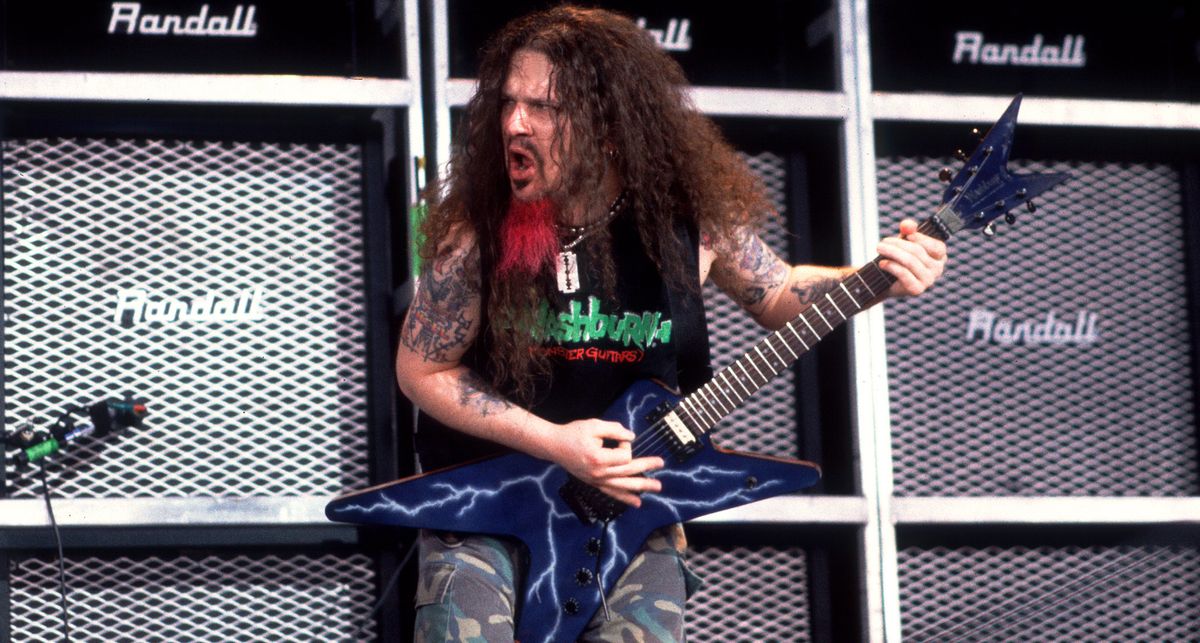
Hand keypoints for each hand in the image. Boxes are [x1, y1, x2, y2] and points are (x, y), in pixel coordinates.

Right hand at [549, 419, 663, 506]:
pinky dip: (625, 498)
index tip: (619, 438)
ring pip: (623, 486)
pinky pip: (613, 493)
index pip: (624, 455)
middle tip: (661, 463)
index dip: (626, 444)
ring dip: (642, 486)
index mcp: (598, 458)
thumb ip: (614, 429)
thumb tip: (631, 437)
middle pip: (628, 472)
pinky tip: (637, 502)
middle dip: (647, 467)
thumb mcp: (593, 425)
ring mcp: (596, 481)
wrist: (554, 446)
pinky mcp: (595, 483)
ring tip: (657, 487)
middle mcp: (599, 473)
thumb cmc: (572, 434)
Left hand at [878, 219, 946, 296]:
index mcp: (940, 256)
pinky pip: (904, 274)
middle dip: (898, 244)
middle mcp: (938, 269)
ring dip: (892, 253)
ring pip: (910, 261)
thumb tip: (907, 225)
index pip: (937, 246)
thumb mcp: (905, 240)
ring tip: (879, 249)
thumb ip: (908, 229)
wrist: (888, 280)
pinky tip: (882, 263)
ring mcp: (928, 280)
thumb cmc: (900, 257)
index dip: (922, 239)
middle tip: (881, 243)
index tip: (907, 235)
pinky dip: (891, 266)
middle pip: (918, 252)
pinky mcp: (917, 289)